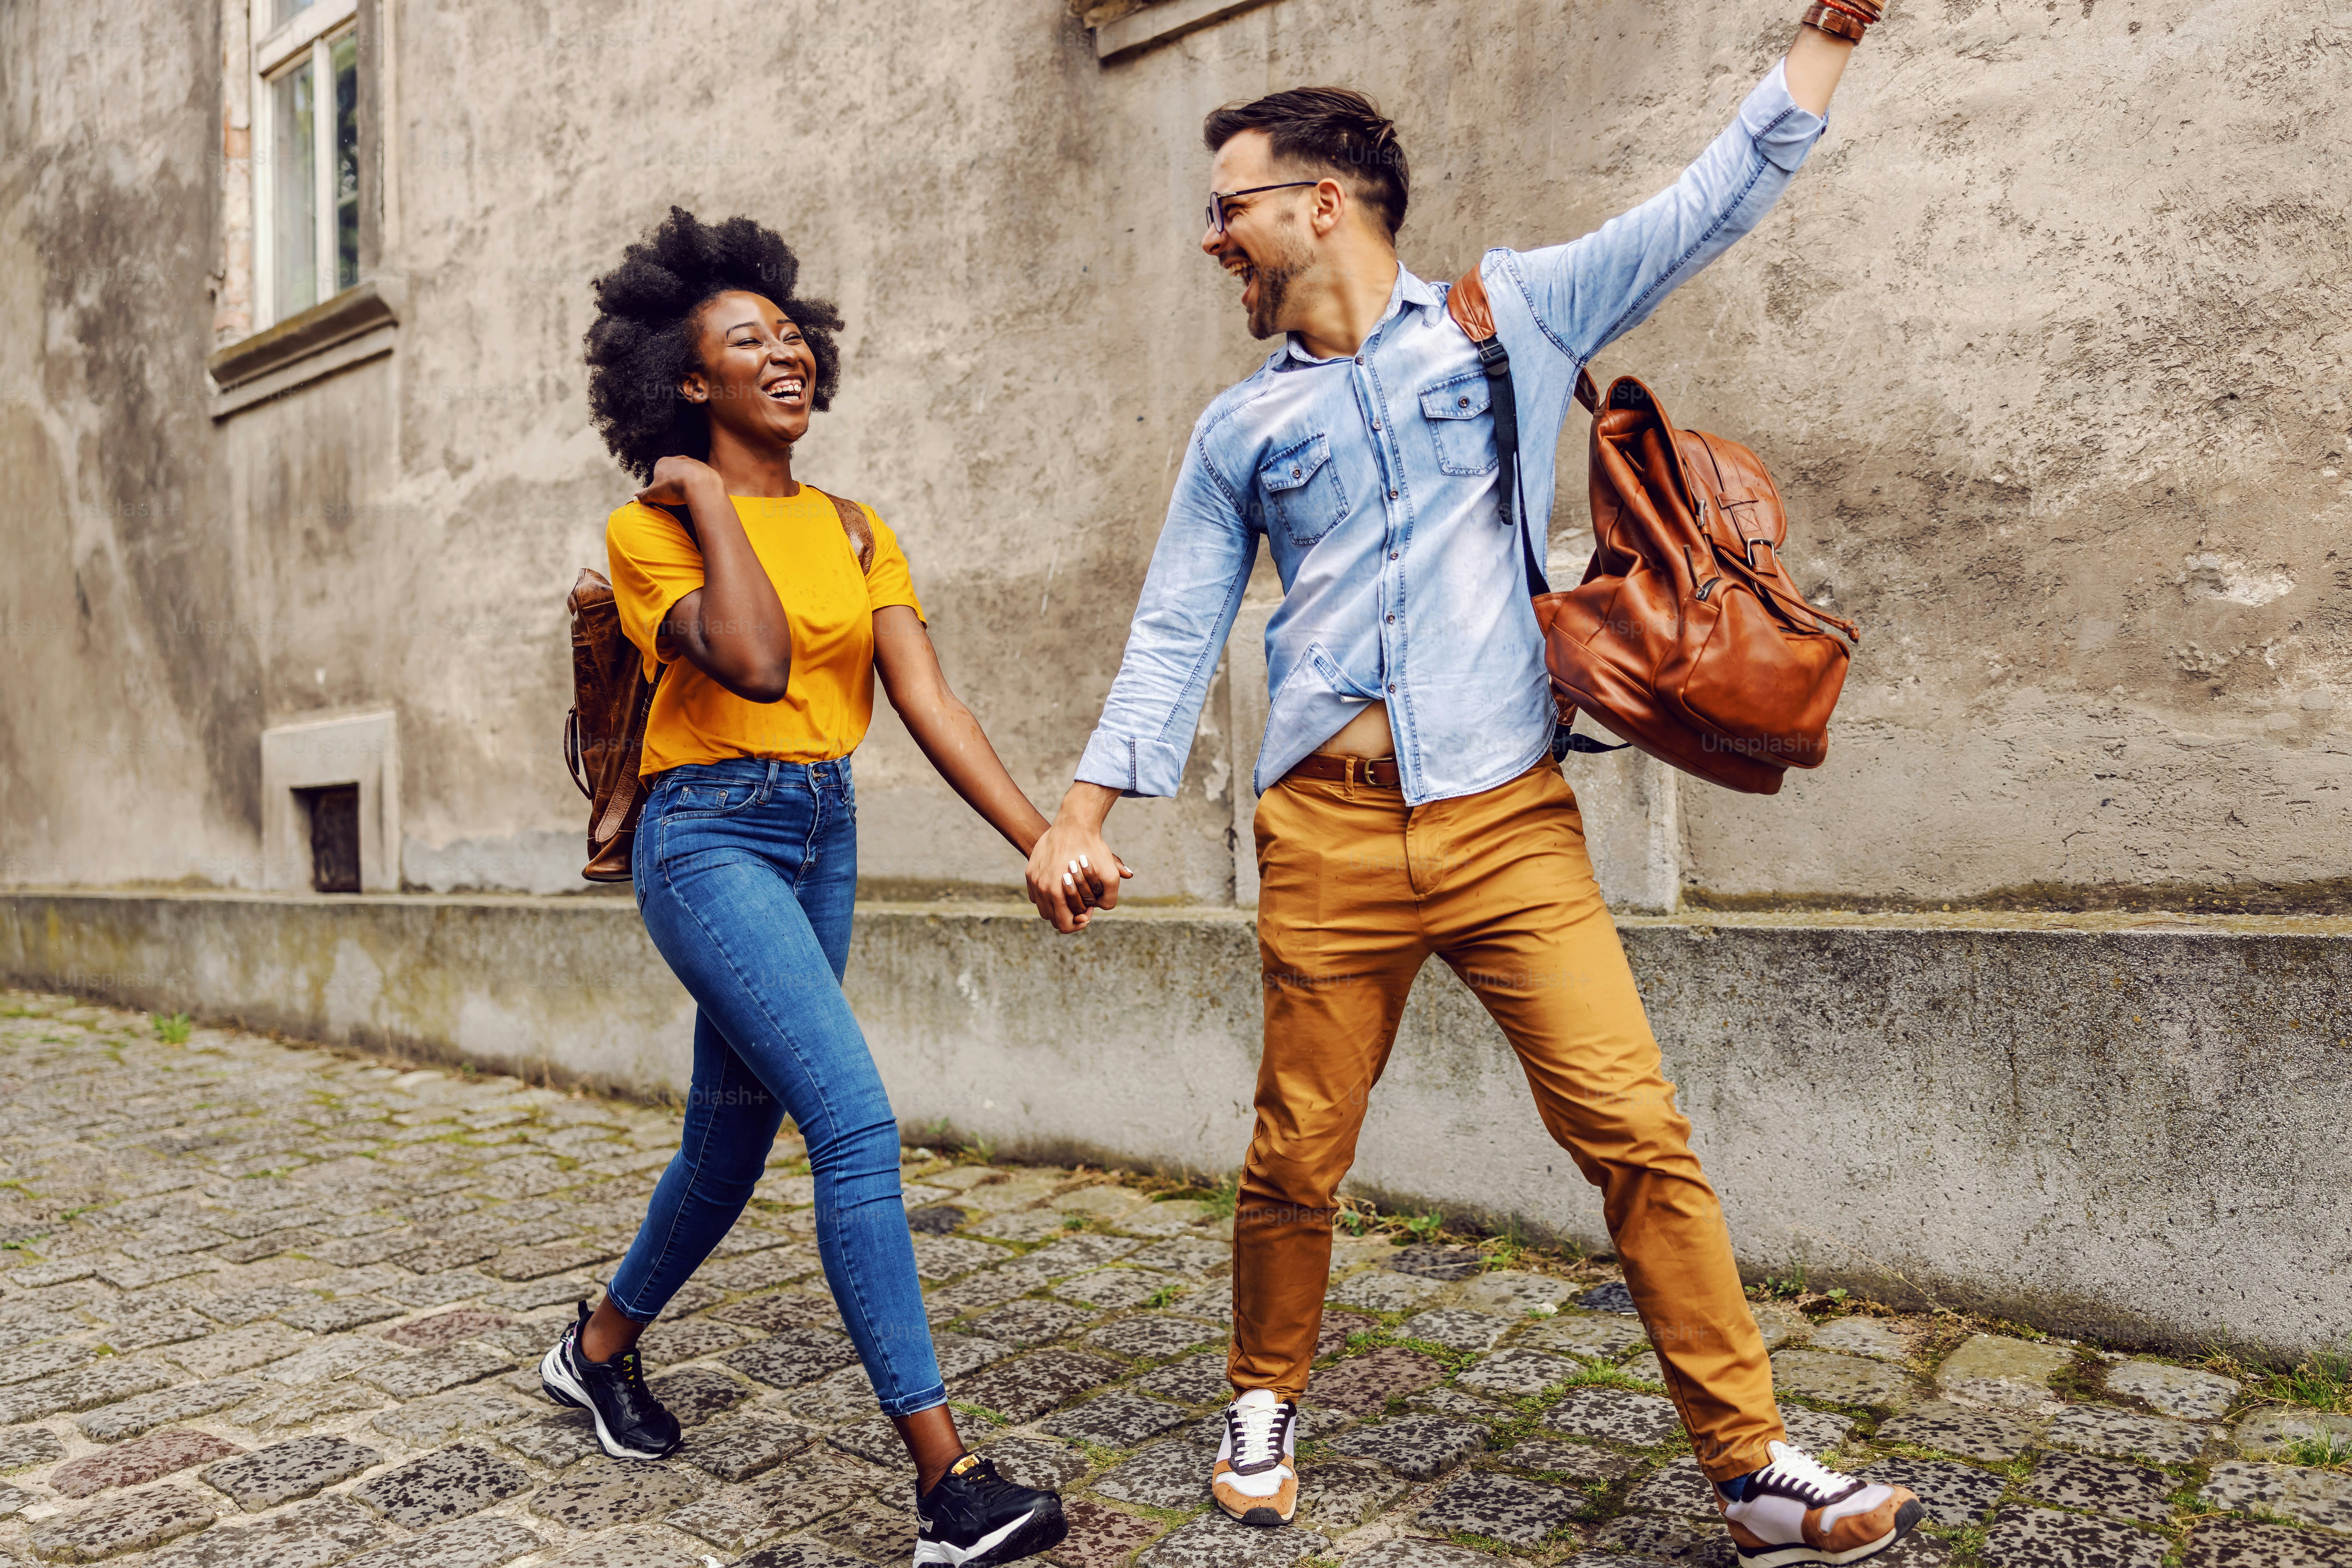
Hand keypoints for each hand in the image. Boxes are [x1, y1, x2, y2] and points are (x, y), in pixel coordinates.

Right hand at [635, 455, 720, 508]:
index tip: (664, 494)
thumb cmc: (673, 487)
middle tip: (676, 495)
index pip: (659, 473)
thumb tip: (636, 497)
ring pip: (688, 474)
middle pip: (674, 472)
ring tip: (688, 495)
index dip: (660, 485)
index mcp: (663, 462)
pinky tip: (698, 493)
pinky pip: (701, 477)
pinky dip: (699, 484)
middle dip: (674, 483)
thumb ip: (644, 495)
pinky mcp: (706, 468)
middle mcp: (678, 459)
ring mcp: (693, 462)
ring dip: (687, 483)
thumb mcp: (654, 493)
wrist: (699, 484)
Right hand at [1025, 817, 1133, 933]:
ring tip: (1072, 897)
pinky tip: (1061, 886)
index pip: (1064, 925)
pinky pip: (1036, 893)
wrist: (1074, 822)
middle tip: (1082, 905)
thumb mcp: (1110, 874)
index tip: (1087, 914)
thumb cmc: (1092, 848)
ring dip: (1057, 906)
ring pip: (1043, 906)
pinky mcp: (1030, 870)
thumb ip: (1110, 897)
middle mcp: (1041, 888)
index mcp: (1057, 893)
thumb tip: (1101, 908)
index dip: (1078, 924)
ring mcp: (1033, 879)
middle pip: (1052, 918)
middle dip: (1068, 915)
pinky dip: (1047, 895)